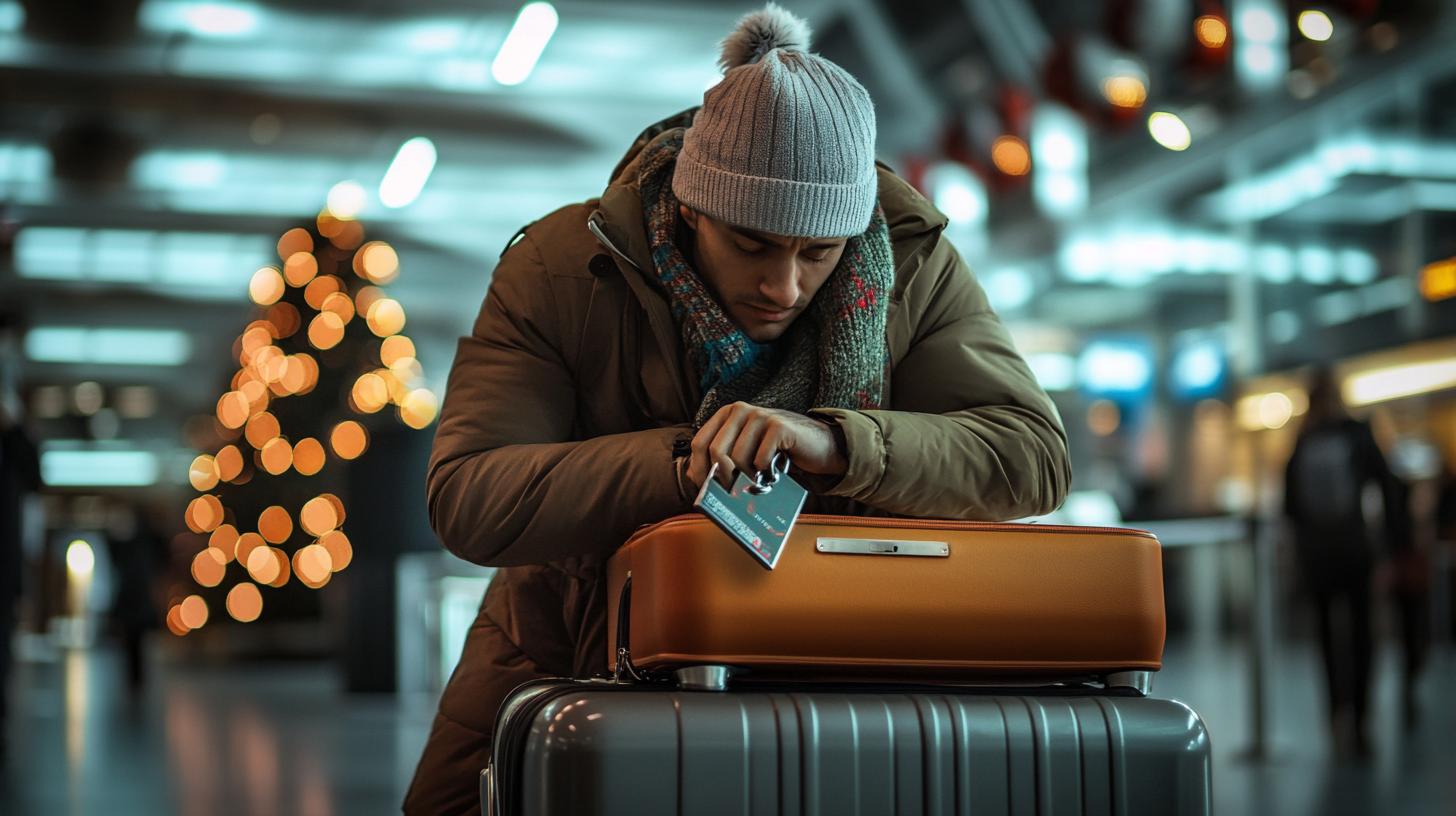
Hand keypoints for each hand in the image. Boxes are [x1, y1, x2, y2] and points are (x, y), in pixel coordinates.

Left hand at [687, 402, 846, 488]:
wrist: (820, 446)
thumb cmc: (779, 452)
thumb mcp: (746, 451)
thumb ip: (722, 459)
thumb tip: (695, 478)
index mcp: (728, 414)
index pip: (700, 442)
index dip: (699, 469)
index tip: (705, 489)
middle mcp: (741, 410)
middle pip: (715, 450)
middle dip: (722, 477)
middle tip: (732, 492)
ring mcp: (760, 415)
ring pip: (738, 457)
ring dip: (746, 477)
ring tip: (758, 481)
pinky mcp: (778, 426)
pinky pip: (760, 458)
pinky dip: (764, 473)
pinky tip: (773, 473)